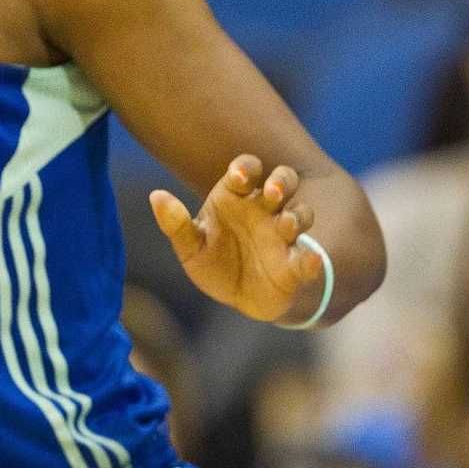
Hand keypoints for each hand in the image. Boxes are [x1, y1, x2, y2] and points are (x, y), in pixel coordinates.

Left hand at [151, 154, 324, 323]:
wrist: (235, 298)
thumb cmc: (214, 262)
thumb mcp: (190, 246)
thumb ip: (175, 223)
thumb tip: (156, 195)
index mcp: (237, 198)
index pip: (247, 170)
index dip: (246, 168)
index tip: (239, 178)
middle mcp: (265, 211)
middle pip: (283, 181)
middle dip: (282, 181)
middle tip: (273, 192)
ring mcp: (284, 236)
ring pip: (301, 212)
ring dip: (297, 215)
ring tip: (284, 225)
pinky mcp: (296, 265)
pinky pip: (310, 258)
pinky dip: (312, 258)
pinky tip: (308, 260)